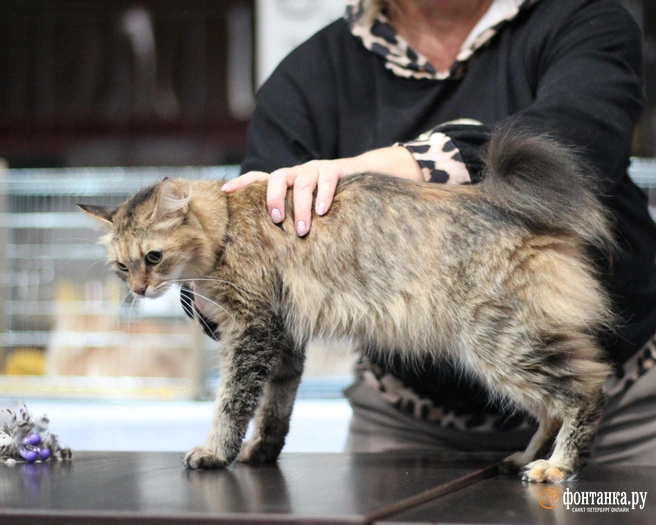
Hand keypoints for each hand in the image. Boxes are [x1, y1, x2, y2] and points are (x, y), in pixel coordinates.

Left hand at [222, 160, 347, 236]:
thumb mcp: (304, 206)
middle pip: (278, 178)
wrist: (359, 175)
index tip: (225, 192)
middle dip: (274, 198)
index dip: (241, 183)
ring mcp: (315, 169)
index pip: (258, 178)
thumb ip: (288, 216)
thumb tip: (268, 245)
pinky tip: (322, 212)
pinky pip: (326, 180)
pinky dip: (324, 196)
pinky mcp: (334, 169)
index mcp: (285, 182)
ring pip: (303, 183)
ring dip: (302, 207)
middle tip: (276, 220)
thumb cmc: (325, 199)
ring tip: (303, 230)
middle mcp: (296, 173)